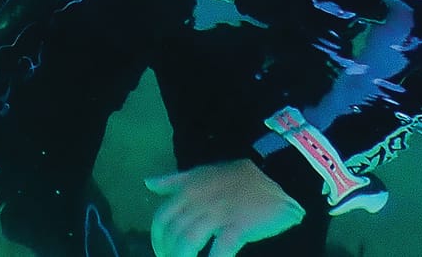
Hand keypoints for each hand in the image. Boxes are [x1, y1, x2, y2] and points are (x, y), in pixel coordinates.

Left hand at [146, 161, 302, 256]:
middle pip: (173, 233)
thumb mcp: (199, 173)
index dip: (157, 239)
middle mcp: (198, 202)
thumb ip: (173, 180)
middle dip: (169, 252)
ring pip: (189, 242)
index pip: (161, 218)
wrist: (273, 176)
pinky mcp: (238, 227)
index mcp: (187, 190)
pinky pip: (220, 249)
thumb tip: (148, 183)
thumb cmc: (234, 178)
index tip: (160, 252)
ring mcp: (217, 214)